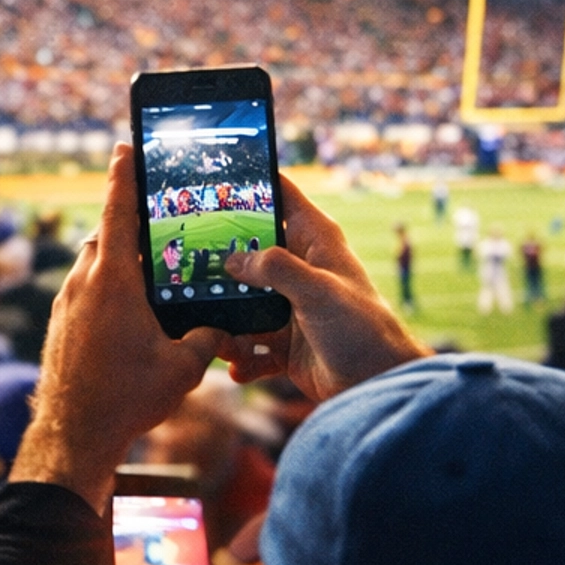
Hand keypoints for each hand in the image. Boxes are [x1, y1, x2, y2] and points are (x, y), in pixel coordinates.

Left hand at [11, 142, 221, 509]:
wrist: (72, 434)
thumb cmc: (126, 398)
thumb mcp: (182, 368)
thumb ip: (206, 340)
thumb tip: (223, 330)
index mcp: (113, 280)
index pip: (118, 212)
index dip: (123, 176)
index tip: (124, 146)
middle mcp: (83, 283)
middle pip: (106, 237)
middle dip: (129, 226)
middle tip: (157, 221)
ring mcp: (65, 303)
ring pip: (93, 266)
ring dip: (116, 262)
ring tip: (148, 273)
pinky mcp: (59, 324)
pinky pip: (83, 292)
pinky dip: (104, 289)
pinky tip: (127, 313)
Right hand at [215, 174, 427, 399]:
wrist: (378, 383)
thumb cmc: (363, 329)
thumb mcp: (319, 291)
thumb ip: (277, 269)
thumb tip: (233, 261)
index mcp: (315, 240)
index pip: (281, 194)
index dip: (251, 183)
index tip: (213, 181)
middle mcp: (299, 267)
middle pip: (249, 249)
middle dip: (220, 258)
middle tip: (187, 261)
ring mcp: (288, 305)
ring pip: (241, 300)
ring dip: (225, 318)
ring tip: (212, 331)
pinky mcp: (283, 341)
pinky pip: (249, 344)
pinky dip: (241, 357)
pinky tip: (236, 366)